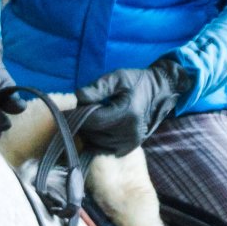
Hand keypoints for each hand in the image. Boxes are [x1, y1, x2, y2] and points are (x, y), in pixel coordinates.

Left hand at [72, 55, 191, 157]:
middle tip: (76, 113)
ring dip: (88, 133)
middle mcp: (129, 132)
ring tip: (87, 119)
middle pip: (93, 134)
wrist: (160, 92)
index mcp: (127, 113)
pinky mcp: (129, 148)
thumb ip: (97, 88)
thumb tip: (77, 98)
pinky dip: (96, 140)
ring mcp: (130, 142)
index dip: (77, 116)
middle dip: (82, 124)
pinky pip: (104, 148)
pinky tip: (97, 128)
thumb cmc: (138, 82)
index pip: (93, 120)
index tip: (66, 111)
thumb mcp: (118, 78)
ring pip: (96, 143)